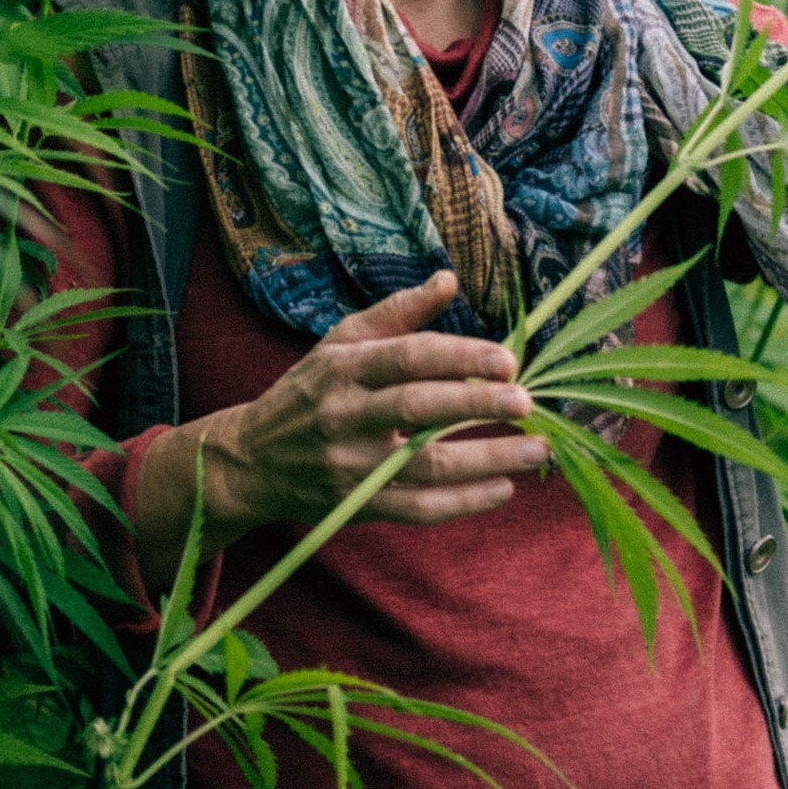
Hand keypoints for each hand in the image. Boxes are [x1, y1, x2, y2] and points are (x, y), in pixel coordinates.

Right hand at [151, 272, 547, 567]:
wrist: (251, 460)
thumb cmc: (308, 392)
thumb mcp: (341, 342)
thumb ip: (398, 313)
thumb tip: (449, 279)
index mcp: (343, 368)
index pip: (407, 358)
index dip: (460, 357)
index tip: (508, 360)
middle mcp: (345, 416)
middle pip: (418, 409)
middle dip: (477, 405)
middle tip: (527, 402)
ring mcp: (351, 466)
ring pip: (426, 465)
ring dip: (487, 459)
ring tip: (536, 450)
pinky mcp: (358, 505)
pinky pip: (419, 509)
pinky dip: (464, 502)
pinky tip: (503, 488)